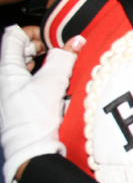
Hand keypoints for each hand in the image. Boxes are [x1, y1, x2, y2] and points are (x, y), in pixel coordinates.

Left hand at [0, 26, 84, 182]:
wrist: (32, 150)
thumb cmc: (36, 118)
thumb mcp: (54, 81)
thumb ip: (65, 57)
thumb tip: (76, 41)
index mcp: (5, 69)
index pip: (14, 35)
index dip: (35, 32)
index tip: (53, 38)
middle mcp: (3, 78)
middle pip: (18, 50)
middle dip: (41, 47)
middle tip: (58, 52)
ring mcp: (7, 92)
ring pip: (23, 66)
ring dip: (42, 63)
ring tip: (58, 70)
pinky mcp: (14, 104)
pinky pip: (25, 82)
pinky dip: (39, 78)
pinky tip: (52, 86)